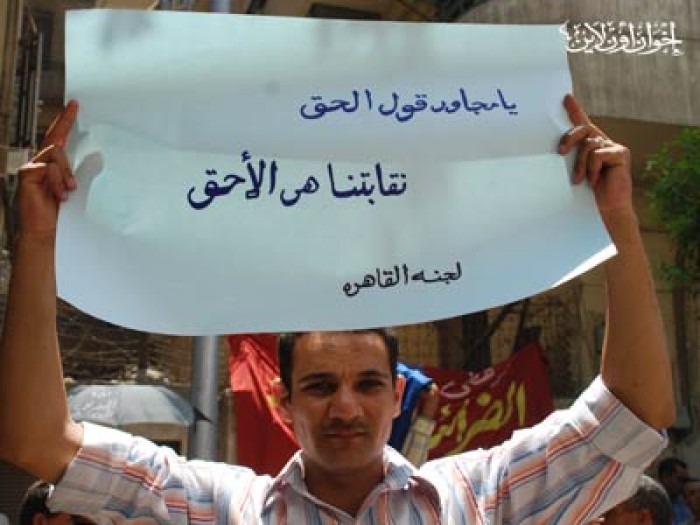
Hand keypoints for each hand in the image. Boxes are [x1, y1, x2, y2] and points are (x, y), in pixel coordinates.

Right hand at [17, 100, 77, 236]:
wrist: (45, 229)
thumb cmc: (59, 211)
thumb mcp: (73, 188)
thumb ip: (79, 172)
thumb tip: (97, 158)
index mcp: (52, 163)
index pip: (58, 136)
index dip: (65, 119)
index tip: (74, 104)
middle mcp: (40, 161)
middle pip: (55, 141)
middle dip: (65, 131)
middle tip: (74, 130)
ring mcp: (32, 167)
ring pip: (54, 154)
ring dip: (66, 174)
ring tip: (68, 191)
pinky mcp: (27, 175)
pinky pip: (47, 169)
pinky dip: (57, 182)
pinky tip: (60, 196)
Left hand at [558, 94, 632, 215]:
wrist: (606, 210)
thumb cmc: (587, 194)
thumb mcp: (573, 173)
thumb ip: (568, 159)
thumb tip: (554, 151)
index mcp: (591, 146)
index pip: (582, 123)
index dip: (575, 110)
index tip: (565, 98)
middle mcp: (603, 142)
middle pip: (583, 129)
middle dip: (569, 138)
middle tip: (560, 152)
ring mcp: (613, 147)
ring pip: (588, 145)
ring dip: (579, 164)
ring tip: (578, 180)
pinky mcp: (620, 154)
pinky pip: (598, 155)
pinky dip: (591, 169)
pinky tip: (593, 182)